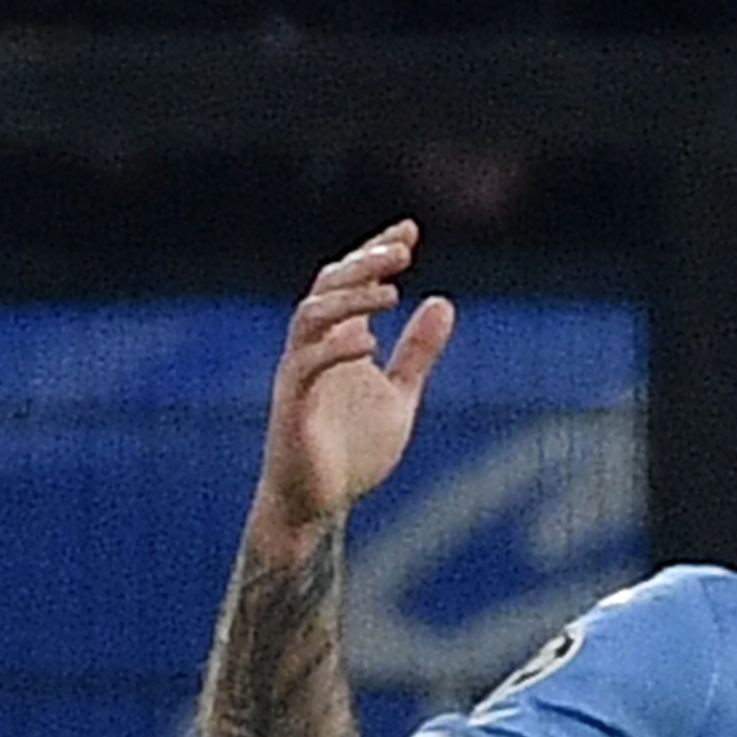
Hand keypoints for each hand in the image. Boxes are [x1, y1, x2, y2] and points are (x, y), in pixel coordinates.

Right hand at [255, 219, 457, 546]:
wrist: (317, 507)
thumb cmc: (352, 454)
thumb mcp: (400, 396)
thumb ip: (418, 353)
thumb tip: (444, 302)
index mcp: (338, 342)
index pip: (350, 281)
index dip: (375, 251)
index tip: (409, 229)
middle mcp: (313, 350)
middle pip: (327, 286)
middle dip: (363, 263)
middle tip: (403, 250)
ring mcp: (299, 376)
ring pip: (310, 316)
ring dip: (349, 299)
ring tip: (391, 292)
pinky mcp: (292, 407)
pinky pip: (305, 366)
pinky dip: (336, 349)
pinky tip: (371, 344)